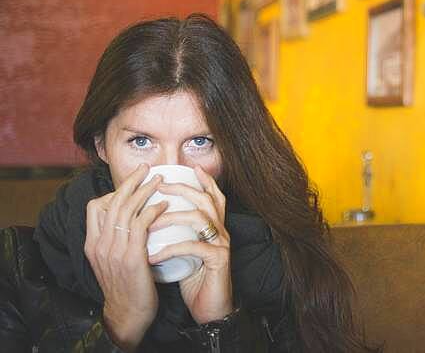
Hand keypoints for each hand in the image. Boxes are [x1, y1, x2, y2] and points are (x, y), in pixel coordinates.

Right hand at [84, 163, 168, 351]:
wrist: (128, 314)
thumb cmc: (127, 285)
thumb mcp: (113, 260)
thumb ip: (117, 239)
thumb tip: (131, 217)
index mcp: (92, 244)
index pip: (94, 207)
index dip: (113, 192)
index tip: (132, 186)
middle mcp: (100, 245)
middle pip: (112, 202)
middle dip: (131, 182)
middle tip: (147, 168)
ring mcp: (114, 251)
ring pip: (127, 209)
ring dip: (145, 190)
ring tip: (160, 180)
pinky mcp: (131, 257)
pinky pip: (141, 225)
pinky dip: (153, 210)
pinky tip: (165, 205)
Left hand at [148, 165, 233, 323]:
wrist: (211, 310)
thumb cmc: (196, 282)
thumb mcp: (186, 254)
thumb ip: (178, 236)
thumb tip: (152, 223)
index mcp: (215, 228)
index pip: (213, 196)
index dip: (204, 181)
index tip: (188, 168)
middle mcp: (221, 232)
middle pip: (206, 199)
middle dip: (183, 189)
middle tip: (160, 186)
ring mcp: (221, 244)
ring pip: (200, 217)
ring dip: (171, 217)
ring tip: (149, 223)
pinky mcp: (218, 260)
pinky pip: (193, 246)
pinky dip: (170, 249)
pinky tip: (153, 256)